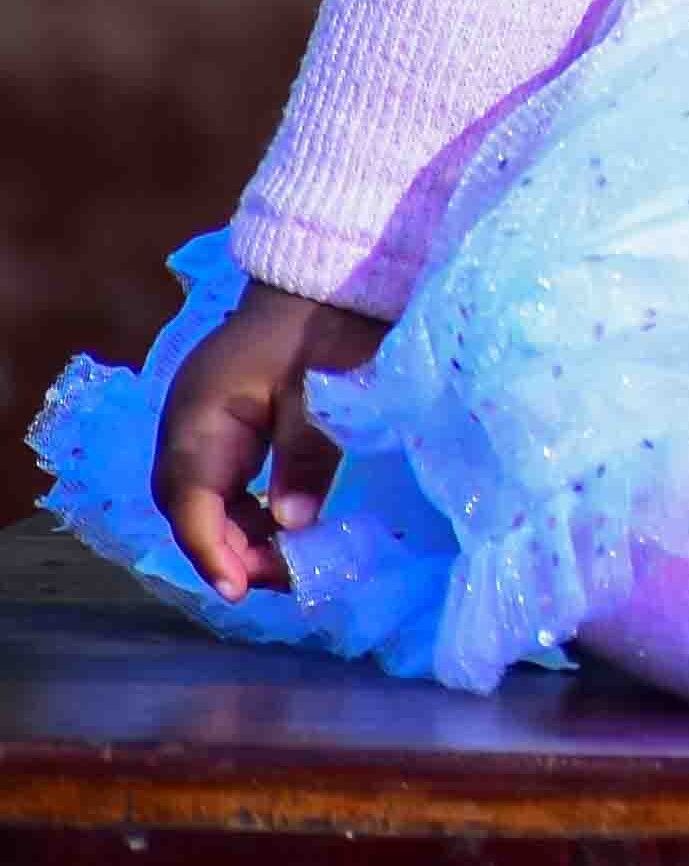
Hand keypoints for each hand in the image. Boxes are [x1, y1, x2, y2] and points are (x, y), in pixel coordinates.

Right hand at [150, 275, 383, 598]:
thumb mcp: (322, 393)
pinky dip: (250, 511)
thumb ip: (304, 456)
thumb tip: (292, 525)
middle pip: (190, 506)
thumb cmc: (323, 327)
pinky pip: (225, 482)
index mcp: (197, 415)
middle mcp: (186, 425)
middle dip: (227, 550)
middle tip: (278, 581)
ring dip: (240, 535)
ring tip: (287, 565)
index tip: (240, 588)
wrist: (324, 277)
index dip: (212, 549)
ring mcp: (203, 425)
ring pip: (206, 499)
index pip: (189, 500)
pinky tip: (284, 529)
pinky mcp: (227, 425)